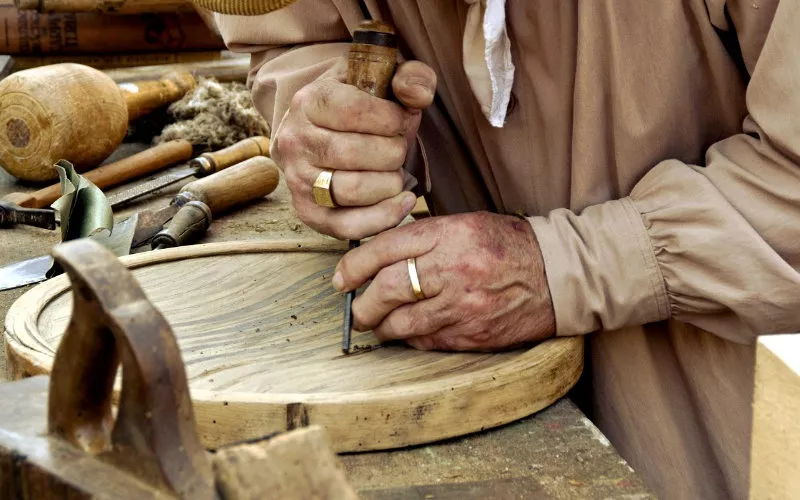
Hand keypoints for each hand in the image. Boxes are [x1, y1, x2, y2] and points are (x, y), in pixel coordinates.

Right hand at [270, 60, 436, 239]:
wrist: (318, 131)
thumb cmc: (358, 105)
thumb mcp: (381, 78)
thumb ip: (410, 77)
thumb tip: (419, 96)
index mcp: (309, 101)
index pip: (355, 110)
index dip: (391, 118)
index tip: (401, 119)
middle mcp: (296, 140)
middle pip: (355, 153)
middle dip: (393, 152)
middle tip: (398, 148)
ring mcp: (298, 179)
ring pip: (353, 190)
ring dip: (389, 183)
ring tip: (395, 172)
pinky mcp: (309, 212)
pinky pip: (347, 226)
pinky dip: (383, 217)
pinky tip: (402, 201)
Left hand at [332, 212, 556, 350]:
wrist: (557, 276)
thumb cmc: (508, 245)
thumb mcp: (466, 224)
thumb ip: (424, 236)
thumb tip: (378, 252)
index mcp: (450, 234)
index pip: (386, 248)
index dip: (354, 265)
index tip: (341, 277)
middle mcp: (452, 270)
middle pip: (386, 289)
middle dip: (362, 303)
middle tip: (355, 308)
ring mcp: (462, 306)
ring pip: (400, 323)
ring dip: (381, 326)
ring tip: (377, 323)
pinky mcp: (471, 335)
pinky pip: (424, 341)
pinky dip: (409, 338)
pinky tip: (409, 331)